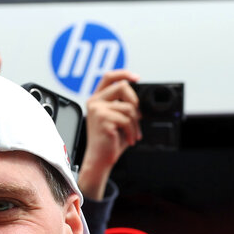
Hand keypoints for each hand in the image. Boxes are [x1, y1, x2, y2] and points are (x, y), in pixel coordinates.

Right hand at [77, 70, 141, 200]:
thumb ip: (123, 105)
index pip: (109, 77)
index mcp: (97, 100)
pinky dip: (132, 131)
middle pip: (122, 86)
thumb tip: (139, 99)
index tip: (137, 78)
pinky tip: (129, 139)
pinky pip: (127, 120)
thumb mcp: (117, 119)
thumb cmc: (109, 142)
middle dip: (135, 101)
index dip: (124, 73)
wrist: (100, 160)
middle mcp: (95, 102)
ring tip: (133, 134)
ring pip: (128, 107)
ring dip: (136, 123)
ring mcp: (97, 110)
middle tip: (137, 116)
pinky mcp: (103, 119)